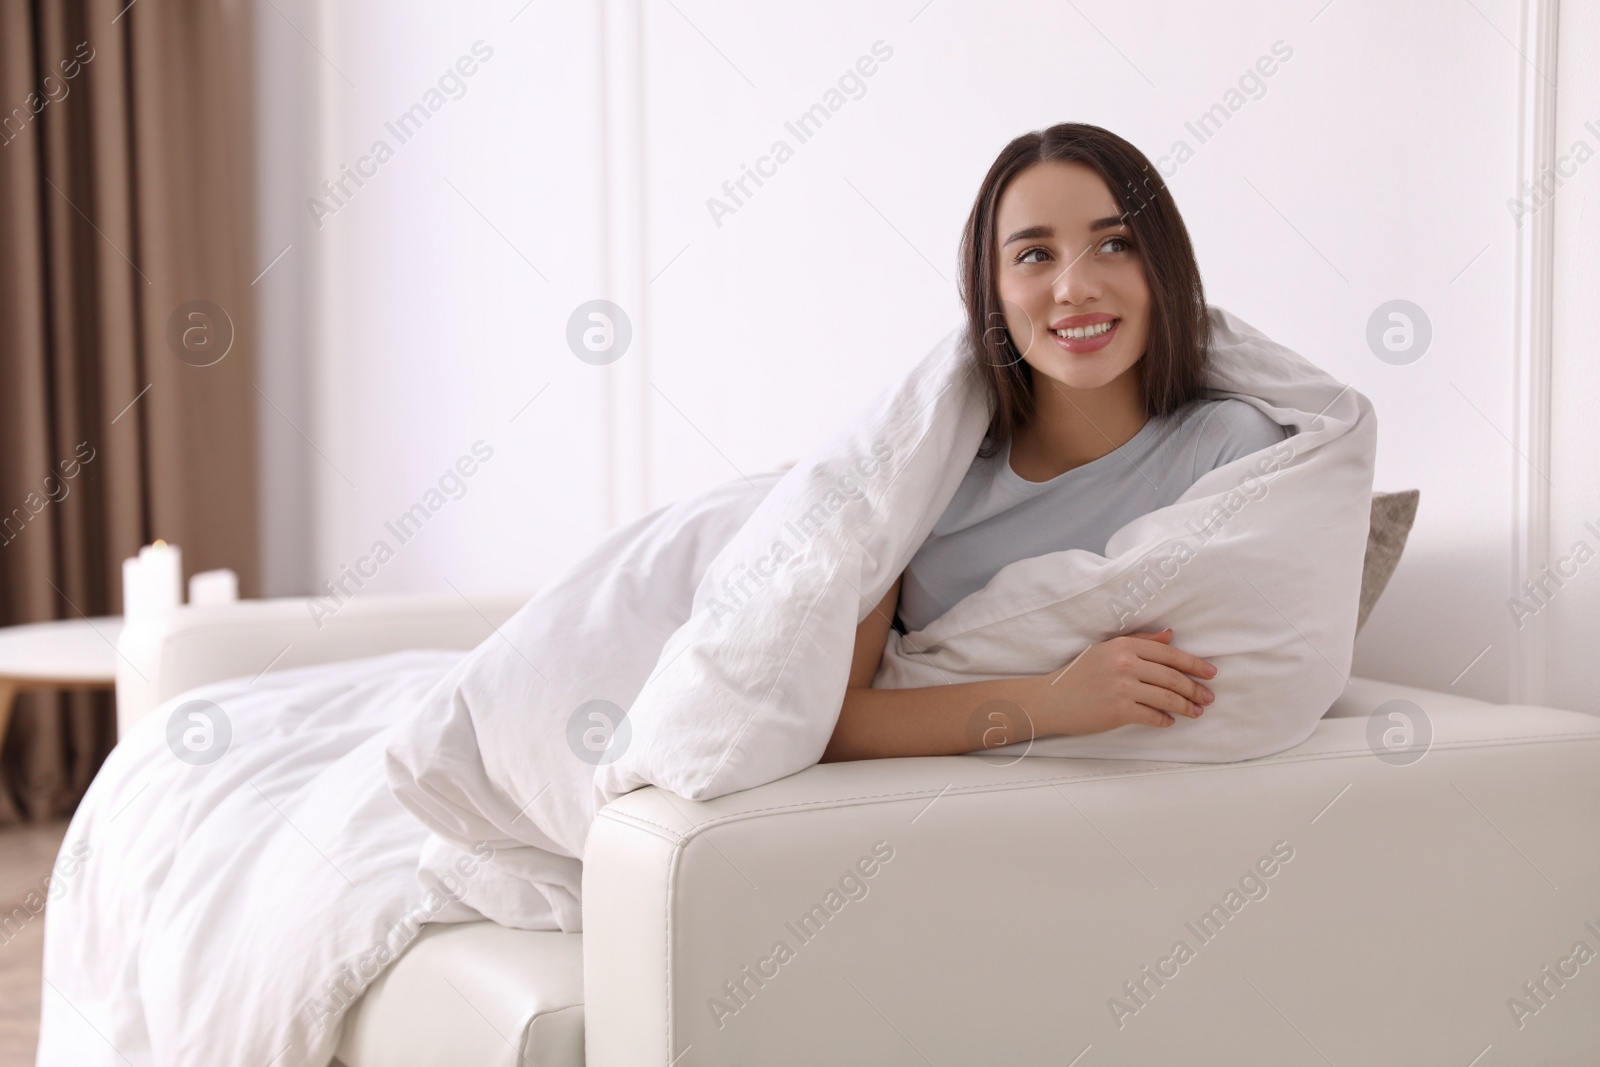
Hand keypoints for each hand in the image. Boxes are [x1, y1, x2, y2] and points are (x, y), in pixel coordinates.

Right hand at [1027, 627, 1217, 735]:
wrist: (1051, 700)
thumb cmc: (1078, 675)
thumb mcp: (1106, 650)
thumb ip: (1139, 641)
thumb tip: (1170, 636)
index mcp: (1123, 645)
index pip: (1169, 653)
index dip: (1194, 664)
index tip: (1210, 673)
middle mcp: (1124, 663)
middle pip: (1172, 676)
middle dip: (1195, 688)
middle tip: (1209, 697)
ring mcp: (1122, 687)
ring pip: (1166, 697)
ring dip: (1186, 706)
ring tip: (1197, 711)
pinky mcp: (1119, 711)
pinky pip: (1152, 716)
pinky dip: (1164, 720)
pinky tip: (1170, 721)